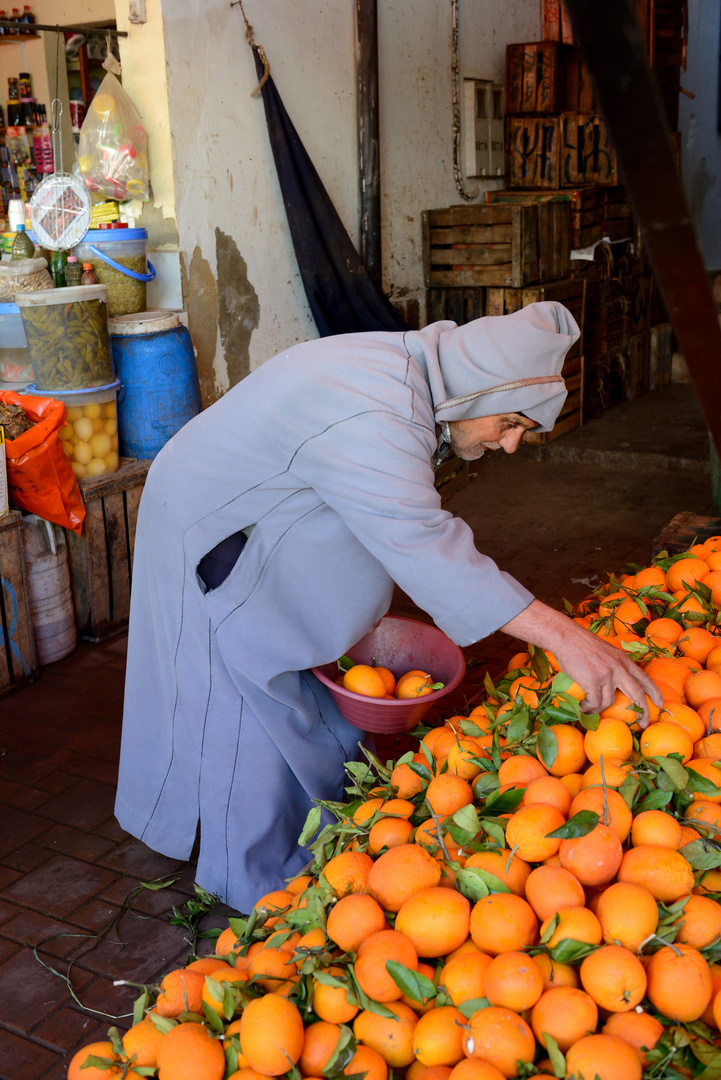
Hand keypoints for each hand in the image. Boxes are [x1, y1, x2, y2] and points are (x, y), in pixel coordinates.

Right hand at [501, 600, 661, 727]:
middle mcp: (619, 667)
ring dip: (598, 709)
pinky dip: (588, 707)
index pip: (645, 678)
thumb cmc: (580, 644)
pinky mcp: (593, 680)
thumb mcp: (605, 652)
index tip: (661, 705)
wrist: (566, 637)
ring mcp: (607, 674)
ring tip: (589, 708)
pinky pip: (594, 702)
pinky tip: (582, 706)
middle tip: (643, 724)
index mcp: (623, 660)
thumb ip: (613, 665)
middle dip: (643, 711)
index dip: (655, 693)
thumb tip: (613, 683)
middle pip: (637, 694)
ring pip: (609, 702)